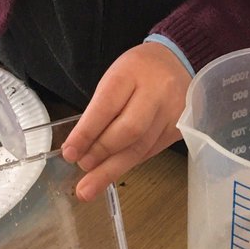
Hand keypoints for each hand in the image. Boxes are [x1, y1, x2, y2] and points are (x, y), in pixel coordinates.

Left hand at [62, 42, 190, 200]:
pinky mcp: (179, 129)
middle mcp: (156, 92)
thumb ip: (100, 108)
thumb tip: (80, 146)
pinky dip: (129, 163)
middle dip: (102, 153)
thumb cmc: (138, 70)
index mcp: (132, 72)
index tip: (69, 152)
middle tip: (82, 168)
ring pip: (141, 147)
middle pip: (128, 130)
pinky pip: (151, 152)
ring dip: (113, 169)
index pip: (107, 106)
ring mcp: (172, 112)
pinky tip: (114, 172)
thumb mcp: (115, 76)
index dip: (87, 132)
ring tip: (90, 187)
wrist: (178, 61)